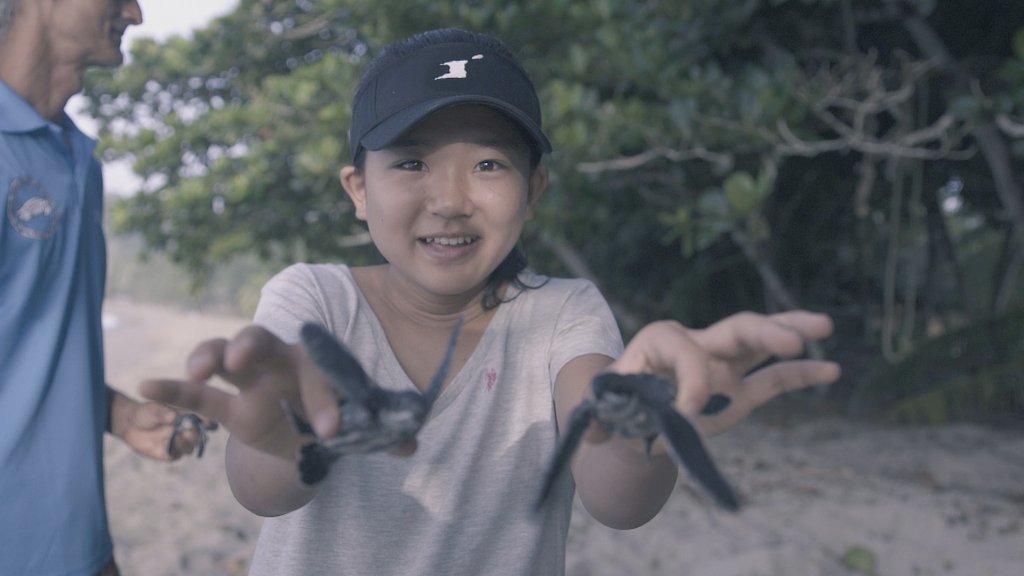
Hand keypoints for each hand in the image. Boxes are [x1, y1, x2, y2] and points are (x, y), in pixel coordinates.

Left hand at [108, 390, 215, 460]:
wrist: (130, 424)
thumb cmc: (146, 412)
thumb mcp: (154, 408)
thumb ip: (164, 413)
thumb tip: (173, 417)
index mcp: (189, 417)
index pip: (205, 421)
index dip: (209, 422)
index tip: (208, 422)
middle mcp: (187, 431)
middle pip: (199, 436)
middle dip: (197, 435)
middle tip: (190, 431)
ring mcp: (178, 443)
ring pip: (189, 448)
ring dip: (187, 444)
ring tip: (179, 437)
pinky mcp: (167, 453)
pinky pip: (174, 456)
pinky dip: (174, 452)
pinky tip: (169, 446)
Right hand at [138, 325, 342, 461]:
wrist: (313, 436)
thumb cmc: (333, 416)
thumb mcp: (349, 419)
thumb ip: (349, 420)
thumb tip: (357, 439)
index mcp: (313, 361)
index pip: (317, 369)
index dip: (323, 398)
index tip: (330, 429)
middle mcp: (277, 362)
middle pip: (258, 339)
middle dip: (247, 345)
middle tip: (239, 361)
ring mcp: (248, 380)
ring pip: (222, 354)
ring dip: (210, 357)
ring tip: (199, 371)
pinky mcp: (229, 408)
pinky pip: (198, 396)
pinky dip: (172, 390)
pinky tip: (146, 386)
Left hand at [609, 310, 839, 436]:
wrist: (626, 416)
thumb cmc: (614, 405)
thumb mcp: (600, 407)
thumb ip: (596, 416)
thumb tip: (595, 427)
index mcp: (659, 341)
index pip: (686, 351)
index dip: (689, 382)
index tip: (686, 416)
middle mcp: (697, 344)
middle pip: (735, 328)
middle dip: (763, 332)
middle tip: (790, 341)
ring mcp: (722, 365)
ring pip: (760, 343)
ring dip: (790, 332)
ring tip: (825, 326)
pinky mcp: (737, 391)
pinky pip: (773, 381)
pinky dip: (801, 376)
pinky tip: (833, 371)